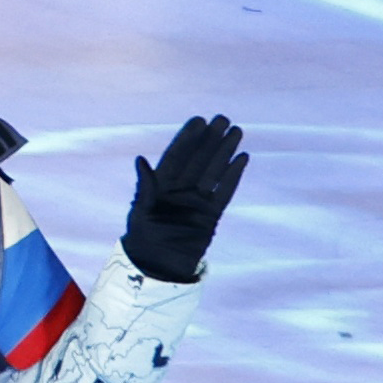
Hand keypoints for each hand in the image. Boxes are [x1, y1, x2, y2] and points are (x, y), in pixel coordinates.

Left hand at [120, 111, 246, 283]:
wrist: (158, 263)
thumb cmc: (143, 235)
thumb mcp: (142, 209)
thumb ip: (146, 186)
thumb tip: (141, 160)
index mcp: (161, 183)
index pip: (177, 155)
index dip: (187, 138)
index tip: (198, 120)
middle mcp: (181, 187)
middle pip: (199, 158)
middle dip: (210, 139)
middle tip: (223, 118)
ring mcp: (197, 199)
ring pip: (214, 170)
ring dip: (224, 151)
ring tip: (236, 131)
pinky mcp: (211, 214)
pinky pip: (225, 190)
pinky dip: (233, 175)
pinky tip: (241, 158)